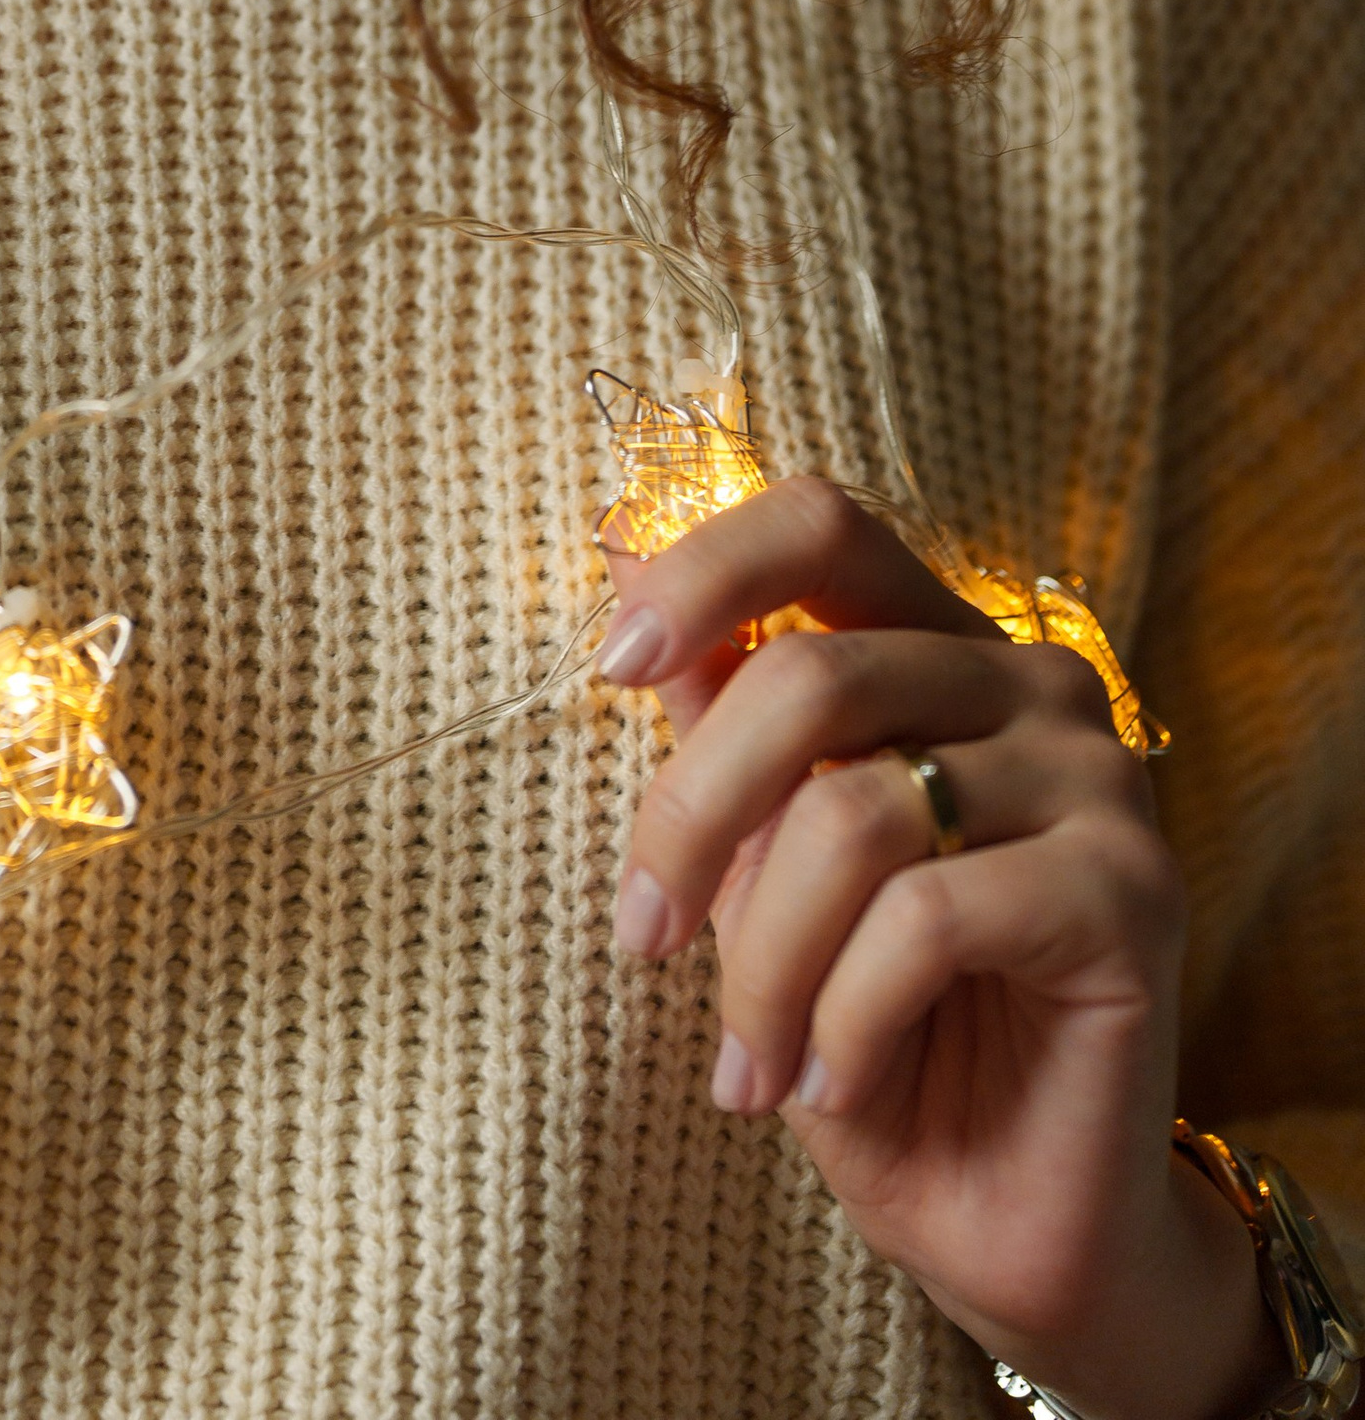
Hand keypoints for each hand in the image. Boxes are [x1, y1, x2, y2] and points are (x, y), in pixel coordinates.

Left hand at [600, 479, 1278, 1419]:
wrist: (1002, 1217)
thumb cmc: (869, 1027)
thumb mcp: (766, 861)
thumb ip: (721, 712)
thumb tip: (617, 550)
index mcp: (943, 647)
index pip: (824, 523)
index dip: (707, 569)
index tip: (610, 663)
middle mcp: (1034, 685)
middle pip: (811, 677)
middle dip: (691, 819)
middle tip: (639, 940)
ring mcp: (1097, 781)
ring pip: (853, 814)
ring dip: (764, 960)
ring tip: (747, 1066)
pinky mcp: (1132, 893)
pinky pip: (927, 918)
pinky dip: (845, 1011)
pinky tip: (831, 1077)